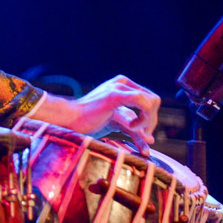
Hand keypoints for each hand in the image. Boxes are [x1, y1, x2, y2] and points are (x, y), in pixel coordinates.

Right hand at [29, 74, 159, 155]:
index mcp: (122, 86)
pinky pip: (143, 103)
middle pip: (153, 100)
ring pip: (150, 102)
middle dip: (152, 121)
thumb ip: (130, 123)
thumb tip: (150, 139)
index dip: (151, 119)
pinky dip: (143, 119)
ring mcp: (119, 86)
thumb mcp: (114, 120)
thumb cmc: (87, 123)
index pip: (149, 99)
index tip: (144, 136)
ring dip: (148, 122)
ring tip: (138, 134)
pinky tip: (132, 128)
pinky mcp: (115, 94)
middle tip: (144, 138)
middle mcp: (122, 83)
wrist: (69, 120)